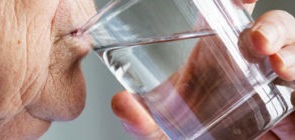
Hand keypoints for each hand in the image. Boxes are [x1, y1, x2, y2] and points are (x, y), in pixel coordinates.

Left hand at [111, 1, 294, 138]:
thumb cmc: (194, 134)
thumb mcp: (164, 129)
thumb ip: (142, 120)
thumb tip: (120, 104)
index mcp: (218, 56)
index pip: (231, 17)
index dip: (236, 1)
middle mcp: (251, 64)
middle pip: (273, 30)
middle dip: (273, 28)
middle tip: (258, 43)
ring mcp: (276, 84)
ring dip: (293, 54)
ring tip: (278, 67)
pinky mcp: (292, 110)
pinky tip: (289, 99)